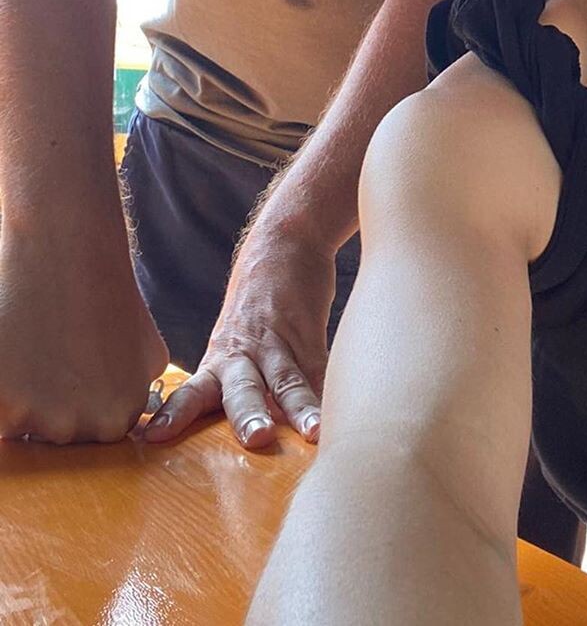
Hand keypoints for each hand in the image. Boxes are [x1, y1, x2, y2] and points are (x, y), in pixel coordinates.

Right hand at [0, 227, 167, 442]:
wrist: (69, 255)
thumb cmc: (110, 296)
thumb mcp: (149, 351)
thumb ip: (141, 389)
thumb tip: (142, 414)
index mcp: (116, 420)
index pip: (90, 432)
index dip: (79, 399)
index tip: (76, 368)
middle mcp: (78, 428)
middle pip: (53, 433)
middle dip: (50, 401)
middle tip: (54, 354)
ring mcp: (37, 419)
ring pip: (18, 423)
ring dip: (20, 394)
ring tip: (35, 347)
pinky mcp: (0, 405)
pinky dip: (1, 386)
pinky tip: (15, 351)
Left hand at [145, 214, 335, 448]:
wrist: (286, 240)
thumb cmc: (257, 298)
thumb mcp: (234, 336)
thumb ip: (233, 381)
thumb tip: (235, 428)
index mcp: (220, 358)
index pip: (193, 390)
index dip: (176, 413)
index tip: (154, 437)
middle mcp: (245, 353)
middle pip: (243, 388)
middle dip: (248, 415)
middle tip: (256, 440)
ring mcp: (280, 343)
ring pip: (289, 379)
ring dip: (301, 408)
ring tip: (313, 432)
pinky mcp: (310, 335)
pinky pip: (321, 368)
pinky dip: (330, 393)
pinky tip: (339, 412)